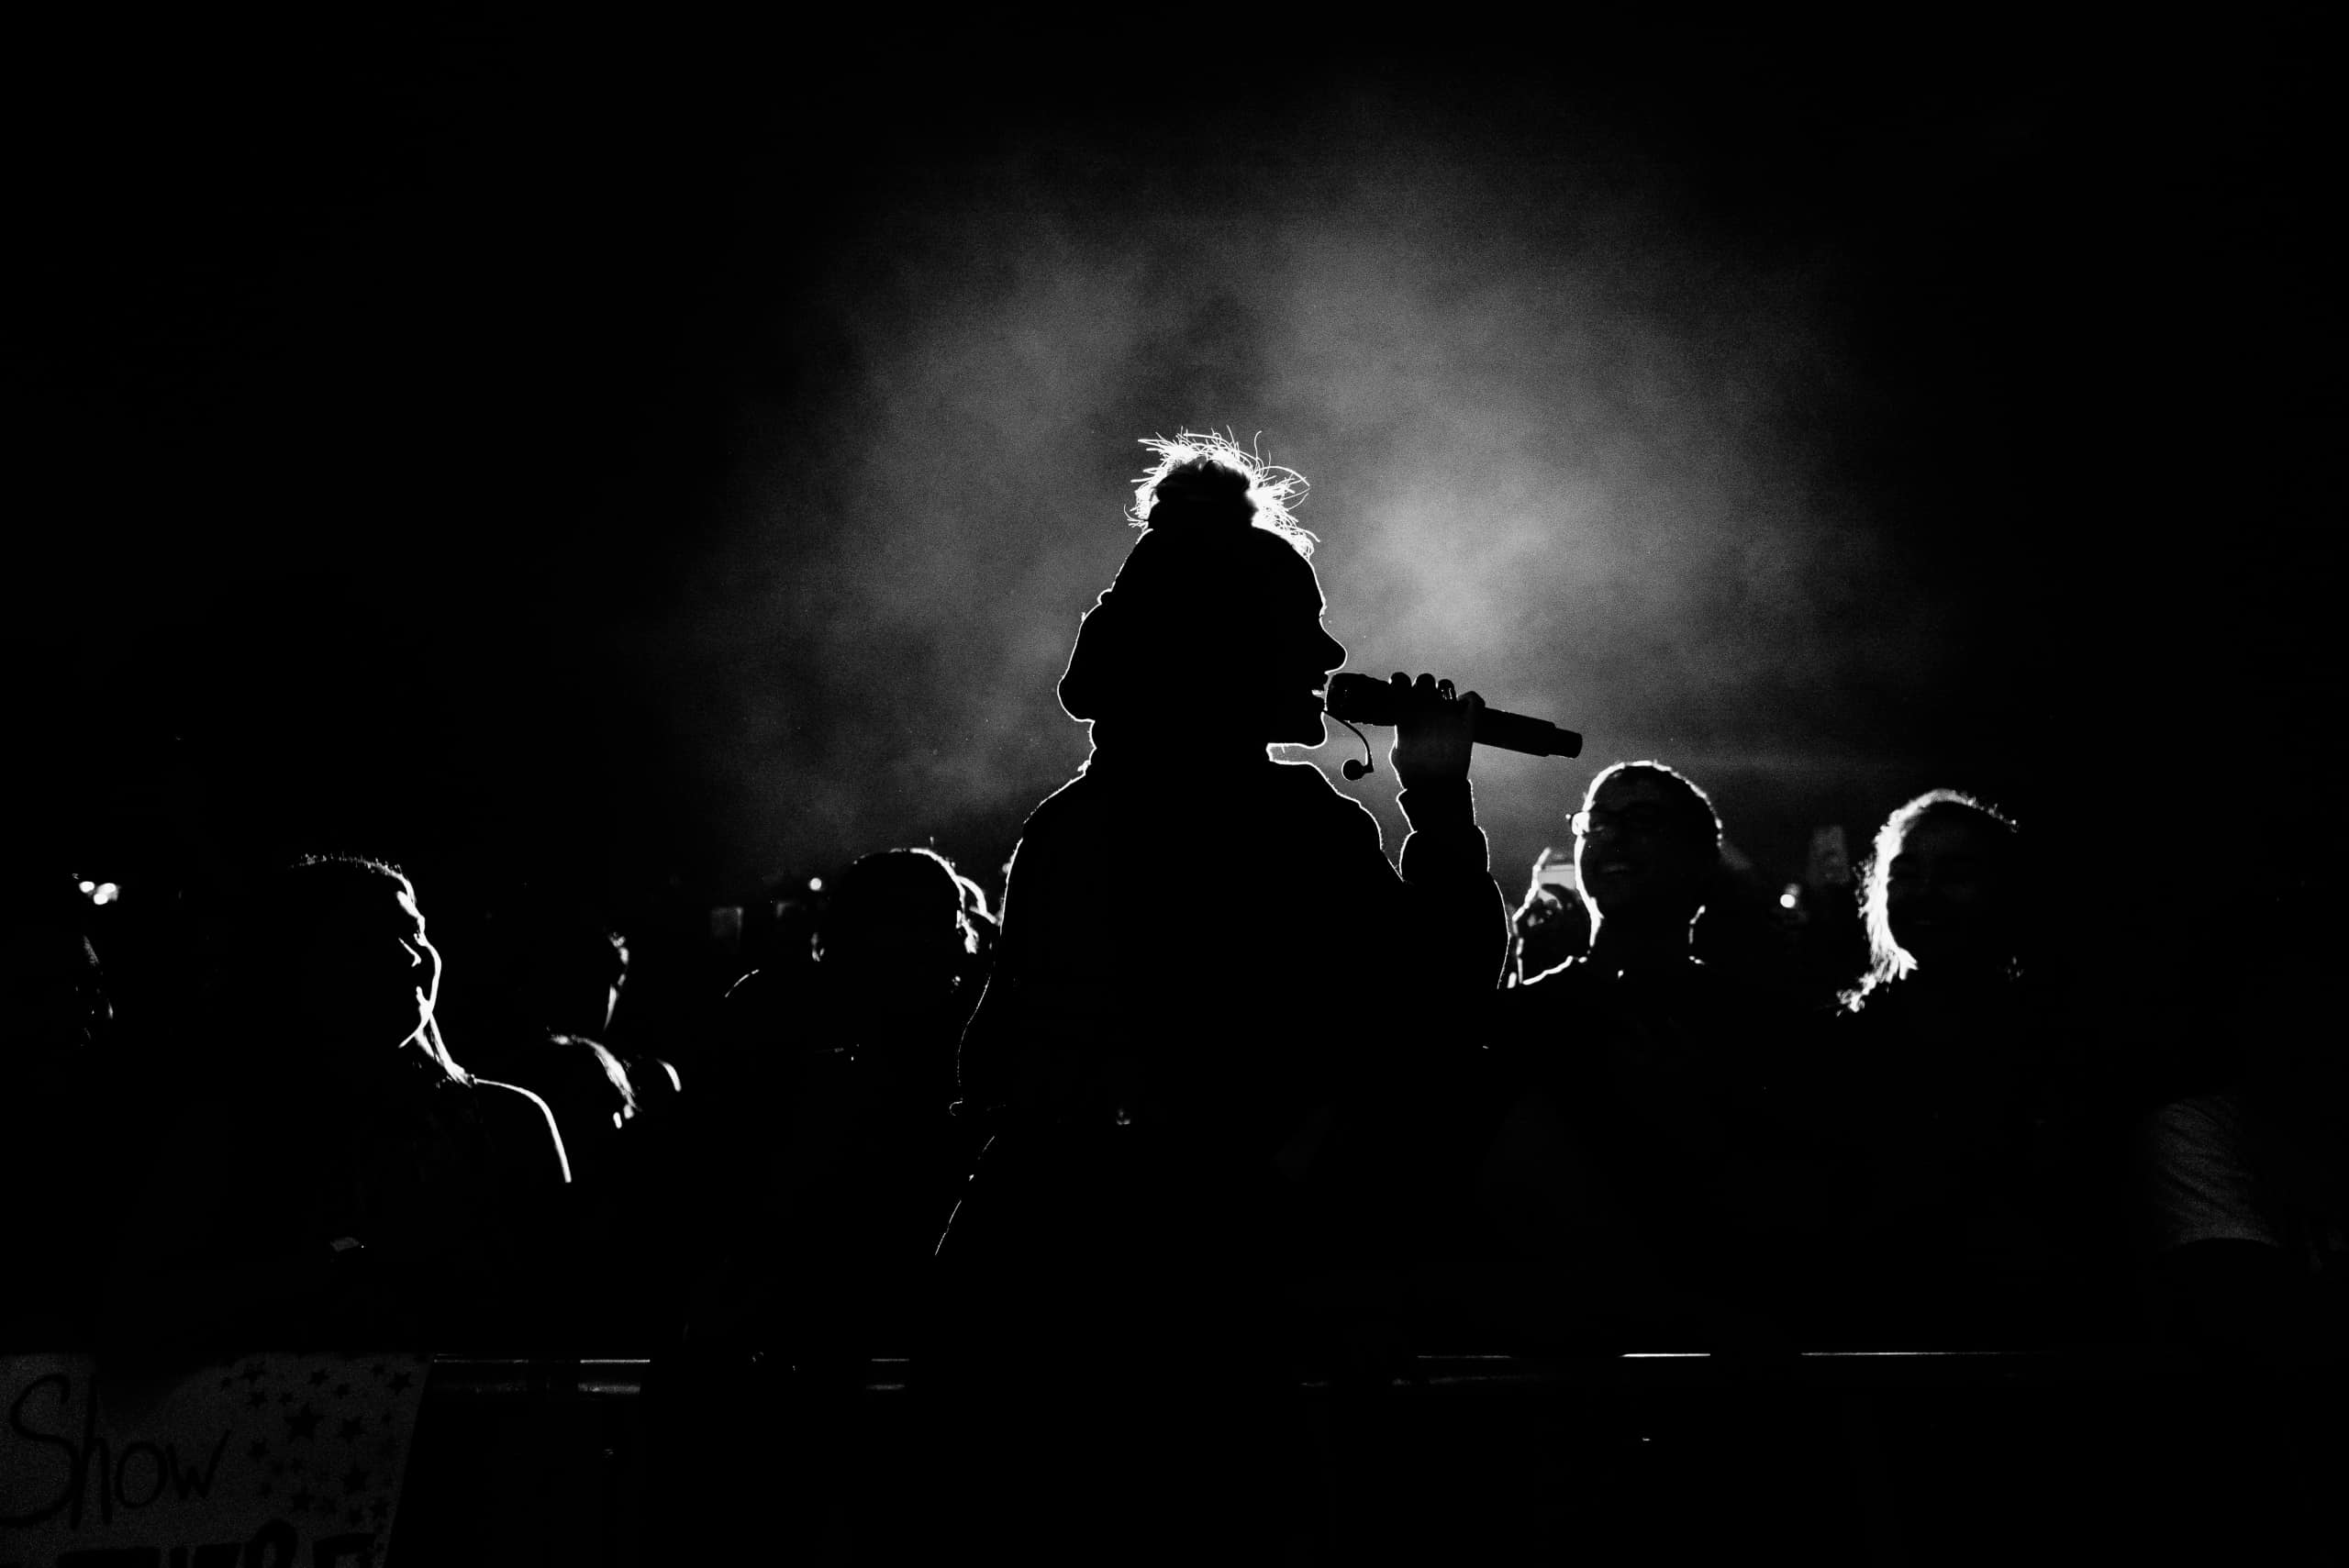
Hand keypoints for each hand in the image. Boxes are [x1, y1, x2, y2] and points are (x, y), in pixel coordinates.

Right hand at [1386, 671, 1479, 789]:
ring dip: (1444, 691)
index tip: (1402, 691)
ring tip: (1444, 705)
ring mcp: (1448, 714)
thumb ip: (1401, 732)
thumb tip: (1407, 723)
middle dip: (1424, 687)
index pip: (1399, 679)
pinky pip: (1473, 698)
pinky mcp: (1468, 723)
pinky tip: (1464, 706)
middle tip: (1425, 701)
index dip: (1400, 682)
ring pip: (1446, 684)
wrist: (1437, 789)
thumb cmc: (1413, 774)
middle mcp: (1425, 709)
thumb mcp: (1397, 752)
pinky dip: (1470, 699)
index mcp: (1405, 714)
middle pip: (1425, 679)